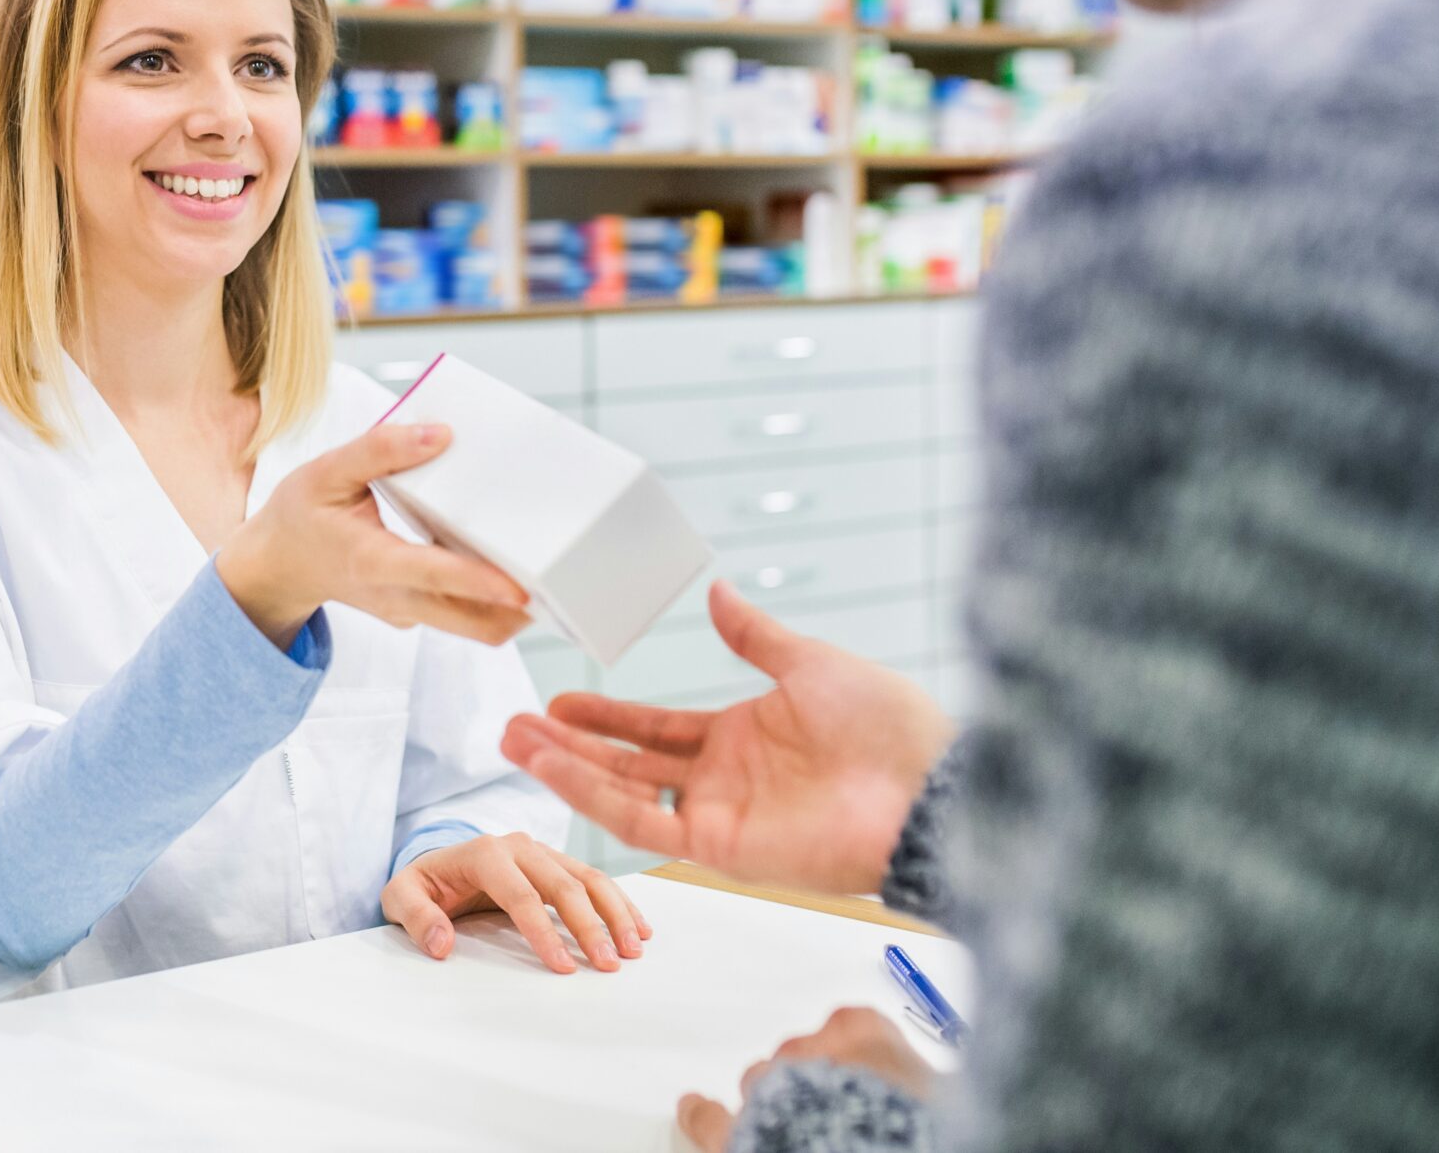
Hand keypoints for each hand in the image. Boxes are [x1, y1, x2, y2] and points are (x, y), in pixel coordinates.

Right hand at [215, 423, 530, 647]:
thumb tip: (441, 434)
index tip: (521, 588)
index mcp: (371, 562)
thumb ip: (380, 449)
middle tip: (567, 579)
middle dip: (520, 609)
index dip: (479, 582)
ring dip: (513, 607)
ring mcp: (409, 612)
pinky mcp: (419, 612)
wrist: (276, 567)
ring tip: (552, 567)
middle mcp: (396, 598)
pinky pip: (464, 613)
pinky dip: (492, 597)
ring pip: (476, 626)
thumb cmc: (301, 514)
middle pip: (472, 624)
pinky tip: (511, 560)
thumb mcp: (326, 471)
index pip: (433, 576)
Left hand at [380, 831, 649, 974]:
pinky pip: (594, 880)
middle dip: (589, 925)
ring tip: (633, 949)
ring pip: (588, 878)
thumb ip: (416, 918)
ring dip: (614, 913)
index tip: (562, 967)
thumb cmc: (422, 883)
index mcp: (484, 852)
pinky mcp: (557, 863)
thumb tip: (441, 945)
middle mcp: (519, 846)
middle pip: (563, 884)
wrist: (437, 860)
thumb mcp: (400, 897)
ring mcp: (542, 851)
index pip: (520, 894)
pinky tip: (638, 928)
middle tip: (609, 964)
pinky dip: (619, 902)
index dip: (542, 931)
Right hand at [501, 581, 951, 894]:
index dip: (607, 715)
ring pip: (623, 792)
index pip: (655, 729)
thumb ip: (754, 635)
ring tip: (515, 741)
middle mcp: (722, 780)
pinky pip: (644, 823)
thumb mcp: (809, 663)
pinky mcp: (722, 847)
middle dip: (568, 745)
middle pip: (627, 762)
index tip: (559, 699)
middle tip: (514, 725)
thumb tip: (717, 592)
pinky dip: (595, 797)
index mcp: (741, 737)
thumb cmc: (886, 726)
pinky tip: (557, 768)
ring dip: (567, 769)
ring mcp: (719, 815)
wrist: (925, 786)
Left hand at [678, 1007, 936, 1151]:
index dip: (858, 1055)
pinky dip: (701, 1114)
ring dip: (773, 1099)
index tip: (865, 1070)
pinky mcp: (740, 1130)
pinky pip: (709, 1117)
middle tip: (838, 1111)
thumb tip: (934, 1092)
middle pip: (808, 1057)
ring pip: (763, 1082)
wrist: (880, 1149)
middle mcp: (814, 1053)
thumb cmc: (912, 1124)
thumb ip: (926, 1084)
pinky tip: (693, 1108)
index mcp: (867, 1036)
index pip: (858, 1027)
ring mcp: (774, 1088)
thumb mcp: (940, 1098)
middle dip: (817, 1081)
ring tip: (788, 1124)